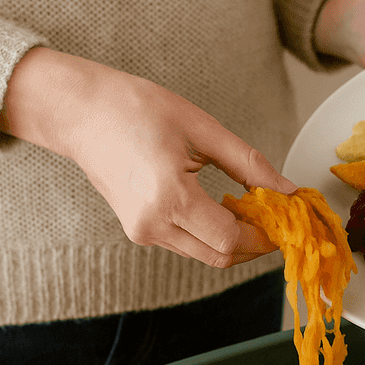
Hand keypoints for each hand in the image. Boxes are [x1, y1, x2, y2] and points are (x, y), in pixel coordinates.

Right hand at [0, 48, 292, 266]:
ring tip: (250, 209)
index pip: (230, 238)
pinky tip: (222, 209)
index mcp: (168, 198)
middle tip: (273, 217)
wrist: (78, 111)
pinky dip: (211, 234)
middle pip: (220, 256)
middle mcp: (153, 225)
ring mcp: (143, 233)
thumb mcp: (201, 129)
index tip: (284, 219)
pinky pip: (187, 245)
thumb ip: (249, 164)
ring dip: (233, 239)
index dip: (264, 235)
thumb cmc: (134, 108)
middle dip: (253, 243)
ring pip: (205, 255)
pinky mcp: (139, 232)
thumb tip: (286, 190)